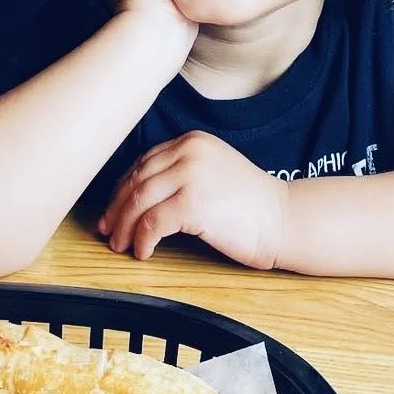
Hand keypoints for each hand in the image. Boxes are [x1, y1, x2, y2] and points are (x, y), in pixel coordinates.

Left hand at [98, 131, 287, 269]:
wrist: (286, 219)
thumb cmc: (251, 205)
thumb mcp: (213, 173)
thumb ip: (181, 174)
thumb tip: (140, 197)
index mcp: (192, 142)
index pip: (143, 163)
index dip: (123, 189)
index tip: (113, 209)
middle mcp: (189, 152)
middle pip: (136, 180)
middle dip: (117, 208)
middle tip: (108, 230)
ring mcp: (191, 175)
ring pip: (139, 201)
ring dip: (125, 226)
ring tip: (121, 244)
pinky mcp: (194, 203)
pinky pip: (153, 223)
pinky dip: (143, 239)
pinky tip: (144, 251)